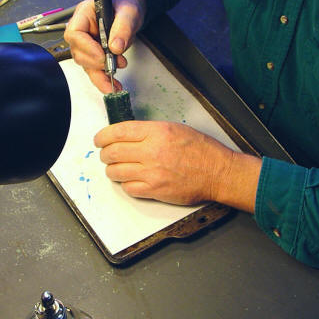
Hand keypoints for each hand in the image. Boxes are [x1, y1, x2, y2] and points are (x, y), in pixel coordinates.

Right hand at [64, 0, 145, 92]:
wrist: (130, 14)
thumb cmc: (125, 7)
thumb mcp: (129, 12)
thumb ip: (123, 27)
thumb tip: (116, 47)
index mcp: (84, 14)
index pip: (74, 33)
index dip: (86, 47)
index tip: (102, 55)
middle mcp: (82, 30)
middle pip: (78, 51)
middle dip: (96, 63)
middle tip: (113, 65)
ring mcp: (86, 44)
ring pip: (85, 64)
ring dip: (100, 75)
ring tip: (114, 83)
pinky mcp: (93, 55)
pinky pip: (94, 70)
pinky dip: (103, 79)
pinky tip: (111, 85)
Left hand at [94, 120, 261, 211]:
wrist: (218, 172)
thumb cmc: (201, 150)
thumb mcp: (175, 128)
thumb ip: (149, 131)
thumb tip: (126, 135)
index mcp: (157, 132)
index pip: (118, 132)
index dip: (103, 136)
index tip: (99, 139)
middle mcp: (152, 152)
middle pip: (112, 153)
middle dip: (104, 154)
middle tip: (106, 154)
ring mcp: (152, 173)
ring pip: (116, 172)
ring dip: (112, 169)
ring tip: (118, 167)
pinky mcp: (155, 190)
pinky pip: (128, 188)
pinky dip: (126, 184)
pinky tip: (132, 179)